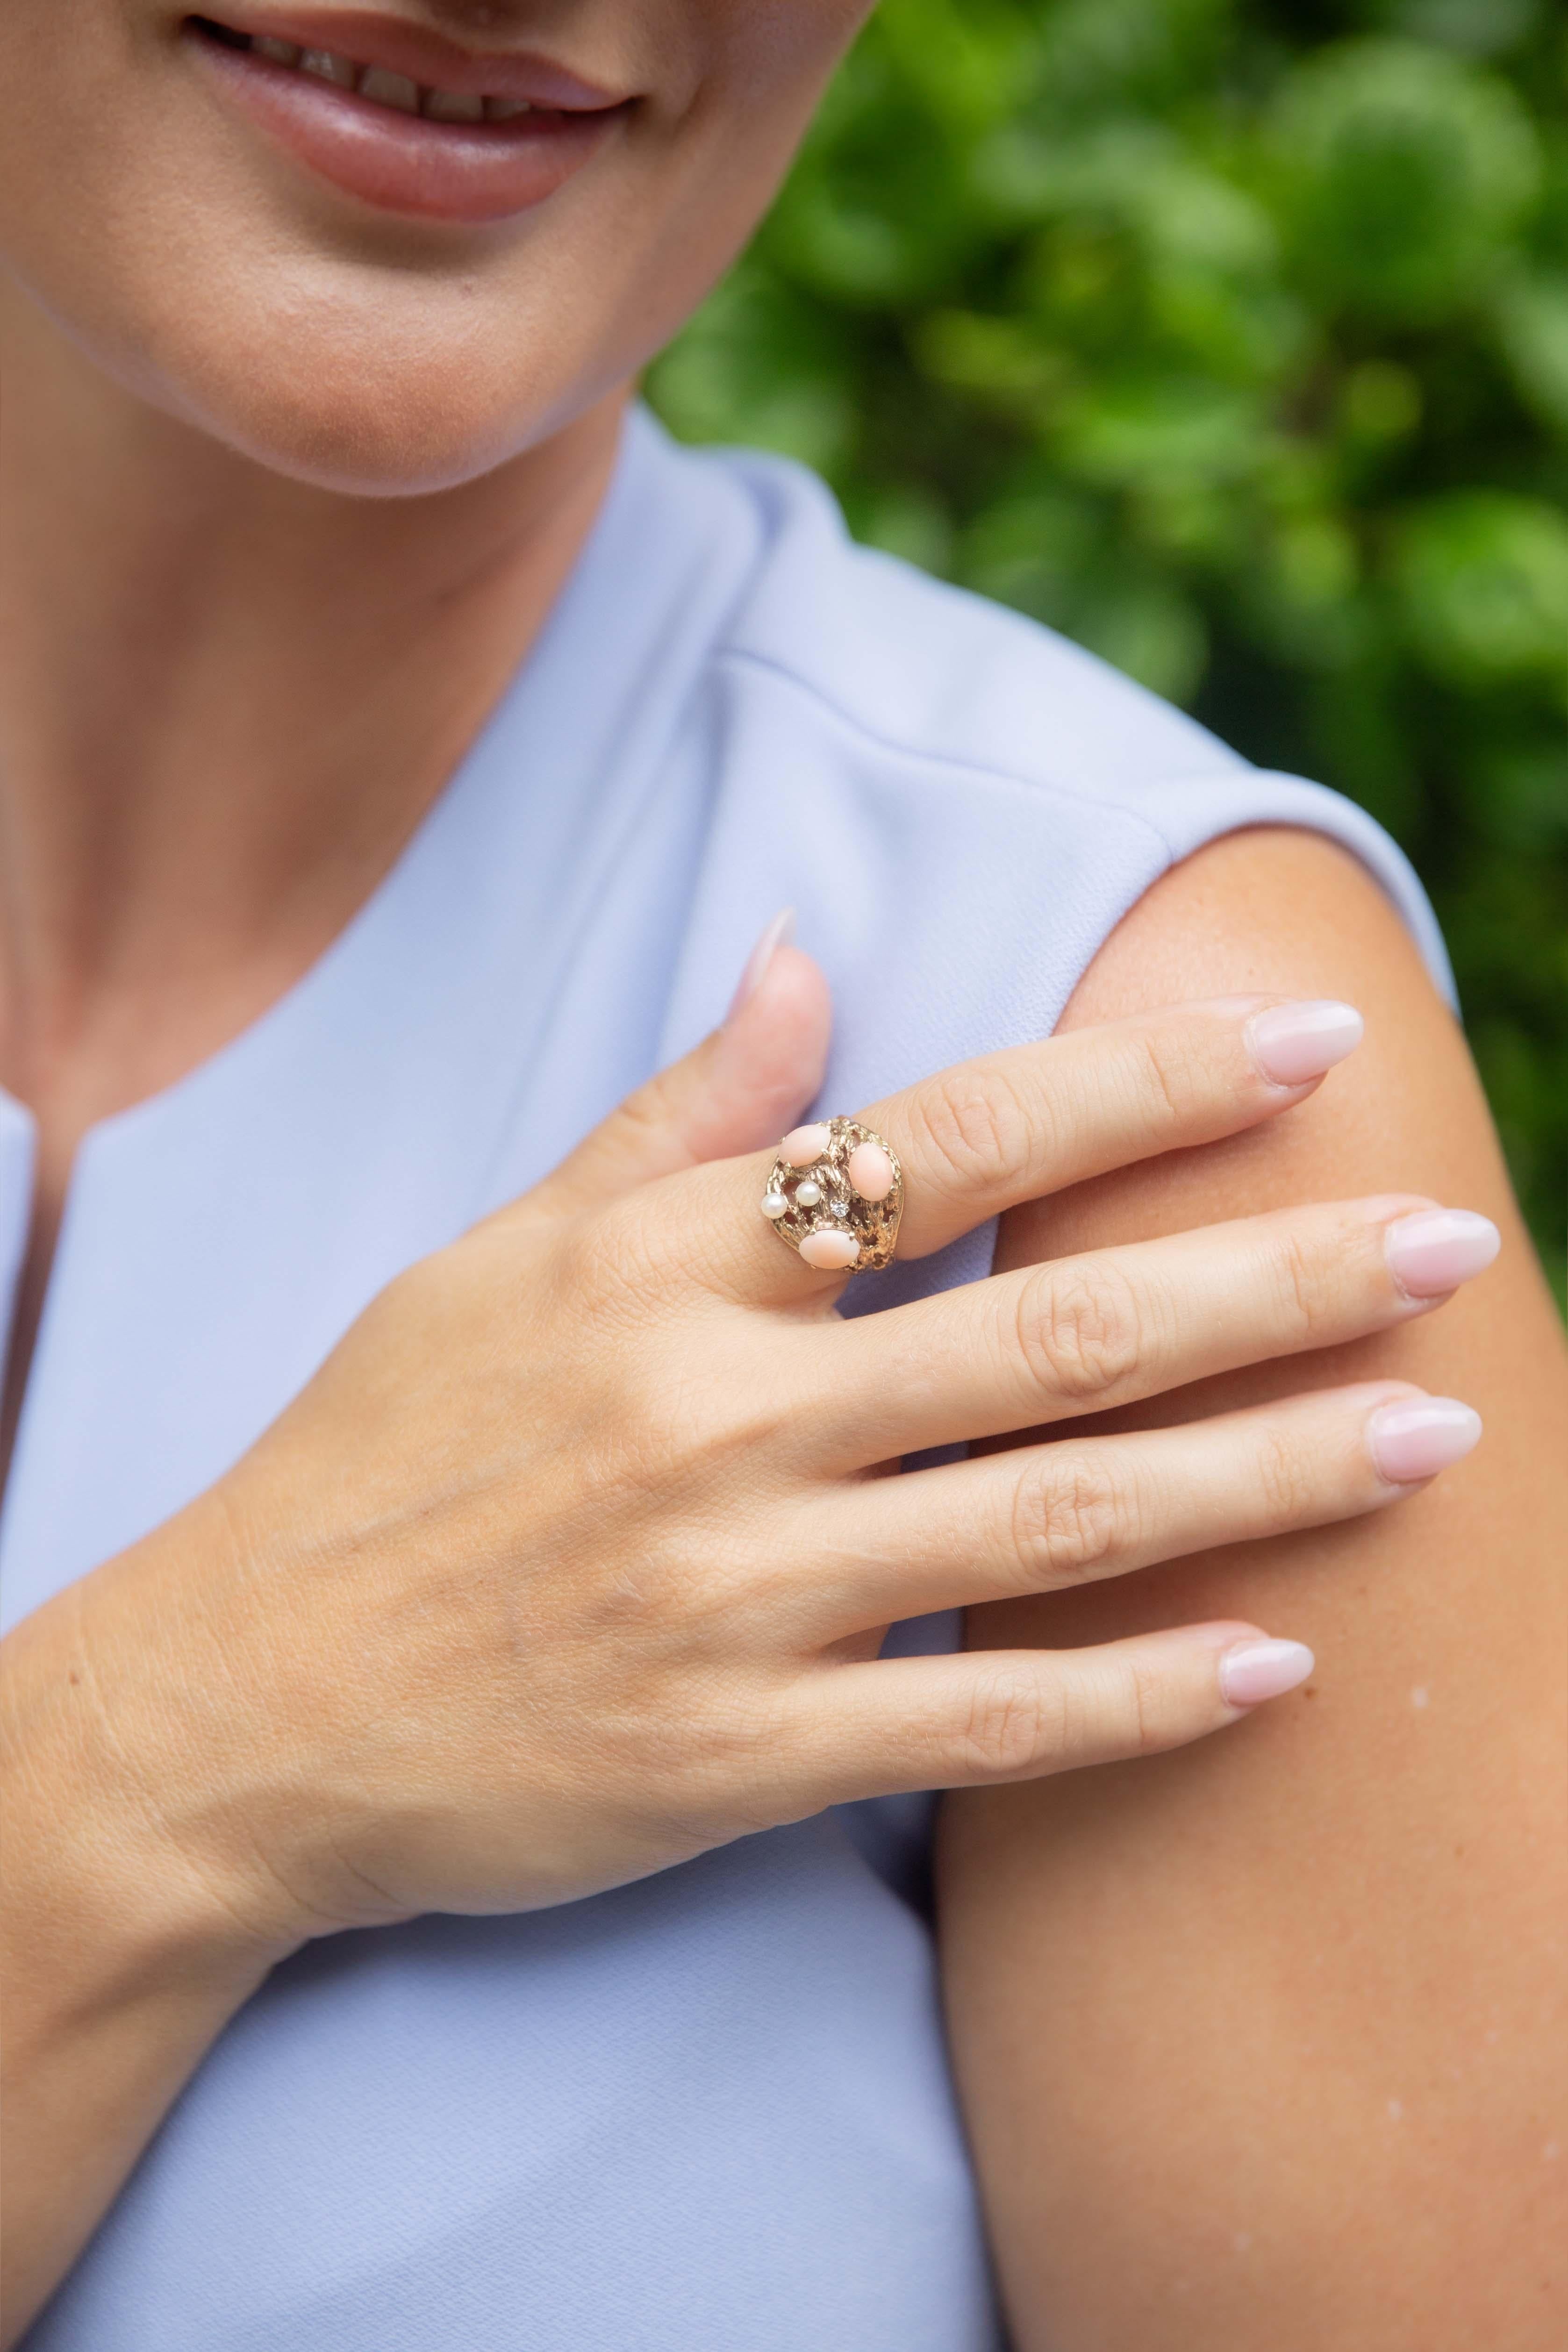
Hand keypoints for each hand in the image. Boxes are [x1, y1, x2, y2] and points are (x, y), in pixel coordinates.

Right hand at [43, 978, 1492, 1954]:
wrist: (235, 1701)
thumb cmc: (375, 1455)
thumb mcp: (500, 1256)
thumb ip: (677, 1119)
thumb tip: (806, 956)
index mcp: (662, 1276)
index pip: (949, 1147)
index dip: (1143, 1092)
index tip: (1304, 1055)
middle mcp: (716, 1423)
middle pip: (1053, 1335)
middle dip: (1273, 1284)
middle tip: (1450, 1246)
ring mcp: (734, 1601)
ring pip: (1054, 1526)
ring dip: (1262, 1480)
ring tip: (1430, 1441)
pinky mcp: (731, 1758)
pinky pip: (977, 1729)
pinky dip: (1134, 1701)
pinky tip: (1278, 1670)